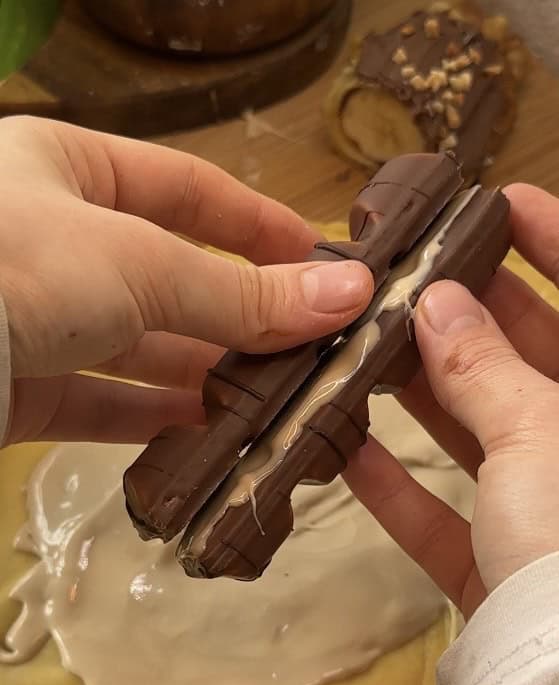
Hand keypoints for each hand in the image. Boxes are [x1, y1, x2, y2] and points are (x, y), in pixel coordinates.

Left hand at [0, 117, 371, 445]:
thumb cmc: (10, 267)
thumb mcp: (136, 265)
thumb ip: (238, 290)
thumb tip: (348, 295)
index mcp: (67, 170)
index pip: (189, 189)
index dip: (260, 225)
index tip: (324, 262)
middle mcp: (50, 241)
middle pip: (172, 278)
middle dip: (244, 316)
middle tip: (315, 351)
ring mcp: (33, 319)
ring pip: (142, 347)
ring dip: (207, 376)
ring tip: (277, 404)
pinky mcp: (18, 389)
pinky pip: (101, 402)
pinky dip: (155, 421)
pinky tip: (211, 436)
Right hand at [345, 184, 558, 618]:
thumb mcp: (535, 435)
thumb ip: (482, 367)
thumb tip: (436, 302)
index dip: (551, 238)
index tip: (494, 202)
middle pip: (526, 360)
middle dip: (463, 316)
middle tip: (400, 279)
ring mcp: (548, 513)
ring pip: (479, 435)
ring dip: (417, 398)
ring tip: (359, 350)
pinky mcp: (503, 568)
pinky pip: (448, 515)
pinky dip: (398, 486)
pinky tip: (343, 449)